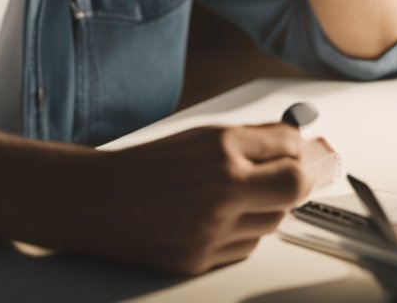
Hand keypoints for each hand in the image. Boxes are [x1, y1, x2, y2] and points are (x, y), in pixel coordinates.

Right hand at [76, 123, 324, 274]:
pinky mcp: (201, 259)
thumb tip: (294, 139)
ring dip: (268, 208)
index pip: (289, 147)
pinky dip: (243, 233)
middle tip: (290, 175)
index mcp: (220, 148)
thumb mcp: (200, 136)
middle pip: (294, 187)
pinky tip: (221, 220)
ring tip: (241, 196)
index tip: (297, 150)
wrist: (98, 201)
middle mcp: (220, 187)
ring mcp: (212, 228)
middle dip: (298, 180)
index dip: (298, 148)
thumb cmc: (146, 166)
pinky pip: (246, 248)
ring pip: (273, 222)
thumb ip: (251, 139)